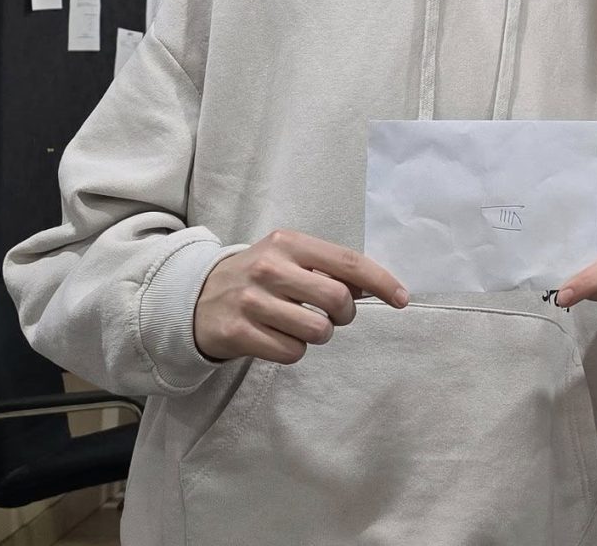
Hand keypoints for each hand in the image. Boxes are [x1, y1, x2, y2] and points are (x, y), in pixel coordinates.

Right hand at [193, 230, 408, 364]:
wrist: (194, 298)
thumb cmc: (258, 278)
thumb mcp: (289, 258)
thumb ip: (328, 268)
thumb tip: (371, 287)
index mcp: (288, 243)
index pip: (348, 262)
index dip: (381, 282)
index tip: (401, 299)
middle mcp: (270, 268)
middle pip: (337, 300)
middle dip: (343, 314)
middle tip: (330, 315)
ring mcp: (252, 300)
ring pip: (317, 331)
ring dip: (318, 335)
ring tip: (298, 325)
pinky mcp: (238, 332)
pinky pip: (292, 352)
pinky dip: (293, 350)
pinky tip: (276, 337)